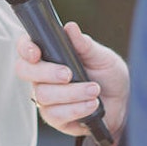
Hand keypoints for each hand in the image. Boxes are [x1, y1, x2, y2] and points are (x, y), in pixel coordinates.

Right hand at [16, 22, 128, 139]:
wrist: (122, 102)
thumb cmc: (108, 76)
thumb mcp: (101, 56)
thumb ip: (85, 44)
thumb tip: (70, 28)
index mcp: (49, 56)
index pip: (25, 48)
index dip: (25, 48)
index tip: (36, 53)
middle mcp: (42, 76)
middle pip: (25, 71)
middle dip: (47, 72)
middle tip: (68, 74)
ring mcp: (46, 98)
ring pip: (43, 95)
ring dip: (71, 93)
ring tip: (94, 90)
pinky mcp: (55, 118)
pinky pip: (56, 114)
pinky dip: (76, 108)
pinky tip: (91, 104)